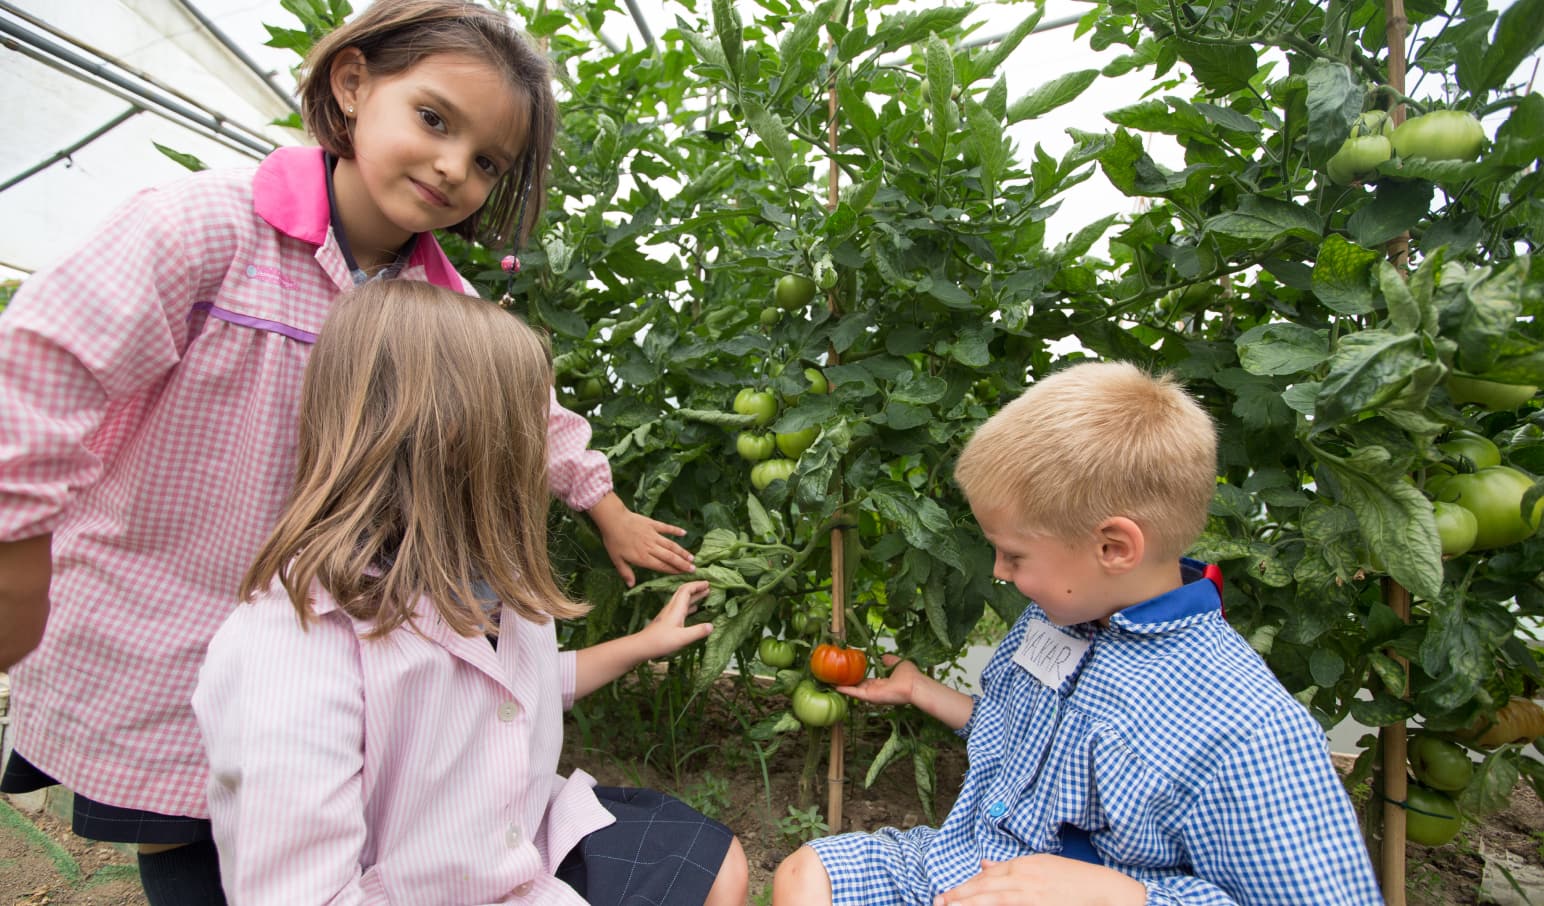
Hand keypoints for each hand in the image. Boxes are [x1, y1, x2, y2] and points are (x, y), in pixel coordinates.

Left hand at [589, 493, 693, 586]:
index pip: (661, 566)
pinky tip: (684, 533)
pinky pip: (667, 528)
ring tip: (691, 557)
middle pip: (670, 557)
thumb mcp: (616, 559)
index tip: (683, 575)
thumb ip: (625, 573)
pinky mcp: (653, 524)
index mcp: (643, 558)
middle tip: (693, 568)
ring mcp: (653, 535)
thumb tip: (631, 585)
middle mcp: (651, 547)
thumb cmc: (613, 541)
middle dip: (682, 563)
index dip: (673, 571)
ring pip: (671, 545)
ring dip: (682, 551)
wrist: (613, 520)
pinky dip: (675, 530)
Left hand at [636, 580, 713, 659]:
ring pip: (682, 600)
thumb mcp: (682, 638)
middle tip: (708, 587)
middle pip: (684, 592)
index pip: (686, 590)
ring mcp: (669, 614)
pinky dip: (689, 605)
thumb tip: (711, 626)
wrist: (642, 646)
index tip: (708, 583)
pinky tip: (694, 610)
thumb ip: (698, 631)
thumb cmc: (661, 641)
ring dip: (693, 596)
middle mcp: (672, 608)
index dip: (697, 585)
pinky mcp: (667, 620)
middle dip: (696, 588)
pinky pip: (680, 608)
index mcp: (676, 609)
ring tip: (704, 595)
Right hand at [836, 655, 921, 706]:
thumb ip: (888, 660)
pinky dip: (845, 690)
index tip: (849, 672)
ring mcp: (872, 694)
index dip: (858, 677)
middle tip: (836, 676)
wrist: (914, 685)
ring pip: (855, 690)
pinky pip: (855, 693)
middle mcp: (876, 690)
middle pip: (859, 687)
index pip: (867, 681)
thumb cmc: (910, 676)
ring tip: (830, 681)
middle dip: (848, 682)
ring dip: (843, 687)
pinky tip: (835, 686)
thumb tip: (882, 655)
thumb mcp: (897, 663)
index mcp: (882, 683)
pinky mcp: (870, 697)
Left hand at [933, 857, 1146, 905]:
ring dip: (969, 903)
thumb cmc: (1076, 879)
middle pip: (984, 887)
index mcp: (1024, 865)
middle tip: (938, 902)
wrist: (1106, 891)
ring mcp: (1031, 895)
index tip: (948, 895)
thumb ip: (1011, 866)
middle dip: (959, 896)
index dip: (965, 886)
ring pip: (992, 898)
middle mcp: (1024, 878)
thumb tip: (985, 865)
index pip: (986, 876)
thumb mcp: (1042, 865)